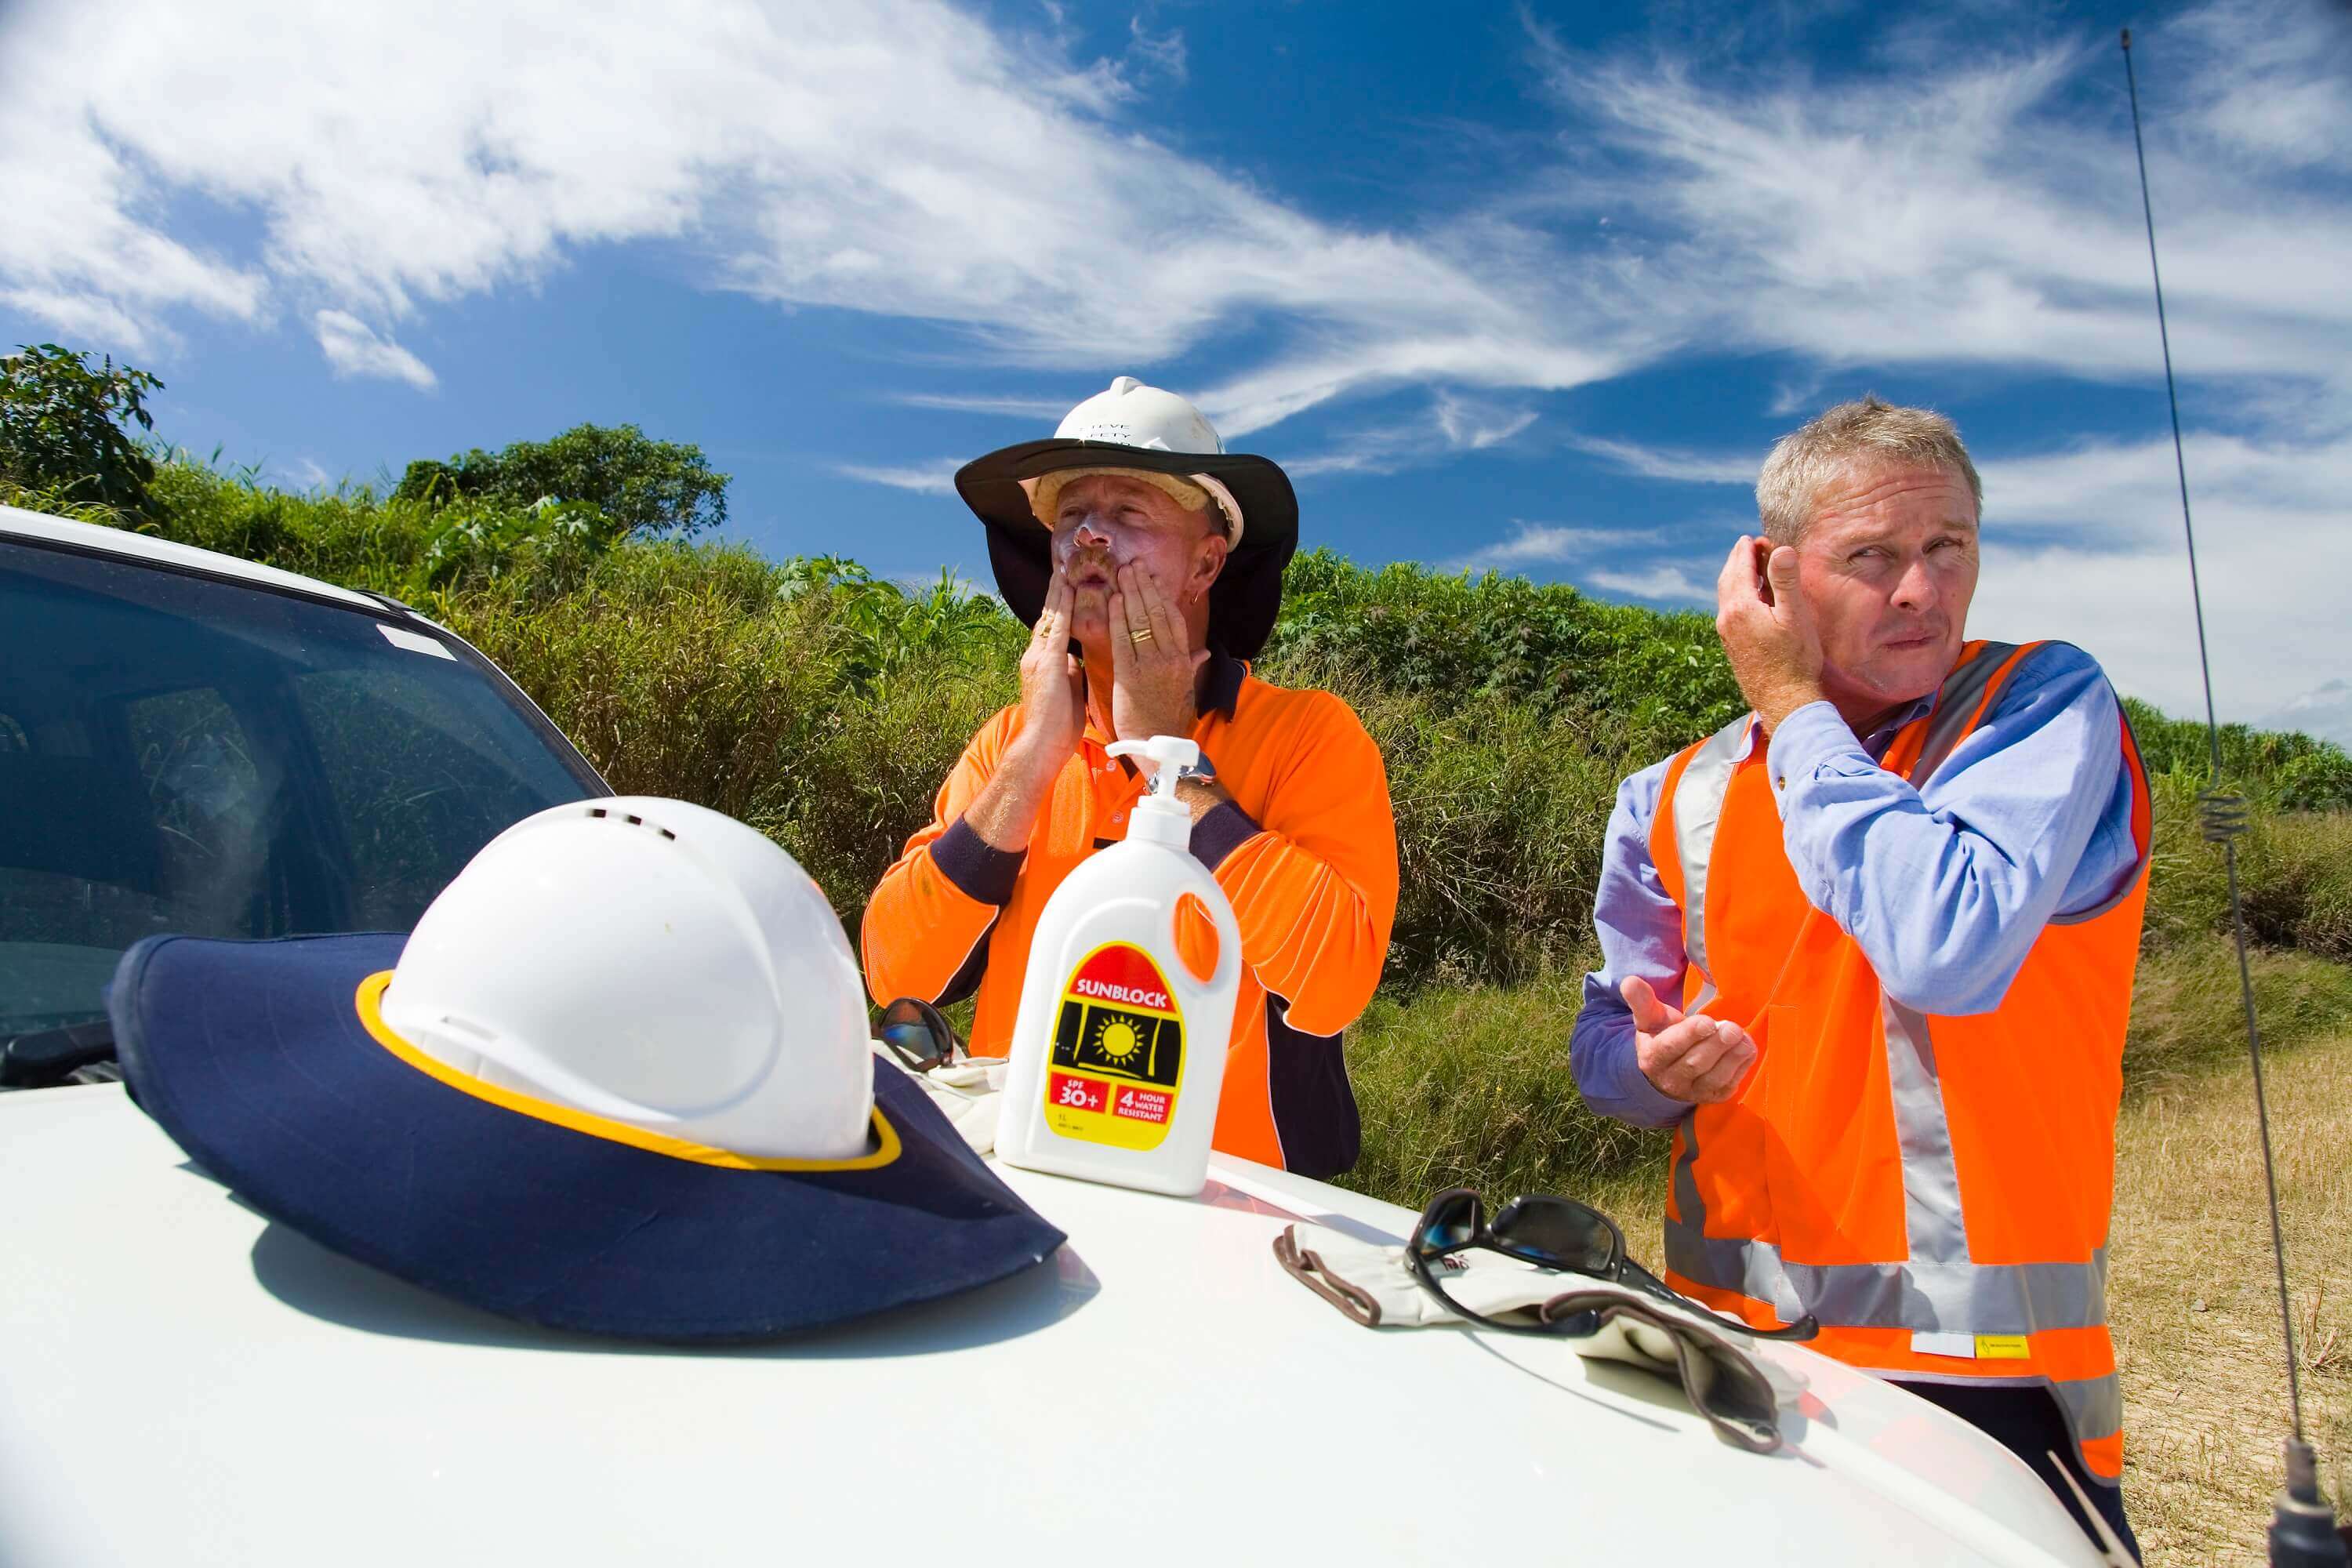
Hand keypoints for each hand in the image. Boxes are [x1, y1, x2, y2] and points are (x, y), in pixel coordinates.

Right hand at [1007, 570, 1084, 778]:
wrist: (1041, 746)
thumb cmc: (1057, 727)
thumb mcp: (1067, 692)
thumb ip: (1070, 673)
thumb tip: (1075, 660)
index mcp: (1042, 663)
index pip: (1052, 628)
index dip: (1058, 606)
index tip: (1066, 585)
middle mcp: (1035, 655)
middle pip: (1048, 616)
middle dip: (1055, 591)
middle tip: (1062, 565)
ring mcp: (1038, 658)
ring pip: (1050, 617)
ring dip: (1057, 592)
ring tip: (1064, 568)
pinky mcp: (1046, 663)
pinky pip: (1056, 628)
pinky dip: (1062, 607)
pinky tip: (1068, 589)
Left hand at [1108, 562, 1207, 743]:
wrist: (1158, 745)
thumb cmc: (1169, 718)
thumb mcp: (1187, 689)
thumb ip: (1193, 665)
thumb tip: (1204, 651)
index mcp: (1183, 660)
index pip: (1172, 619)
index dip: (1162, 596)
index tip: (1153, 578)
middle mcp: (1169, 658)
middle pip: (1156, 613)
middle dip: (1144, 586)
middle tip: (1134, 564)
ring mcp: (1149, 665)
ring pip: (1140, 621)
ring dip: (1130, 593)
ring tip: (1123, 573)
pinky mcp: (1129, 675)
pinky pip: (1123, 640)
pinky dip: (1118, 618)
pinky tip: (1114, 600)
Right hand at [1623, 976, 1755, 1104]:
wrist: (1666, 1071)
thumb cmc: (1661, 1036)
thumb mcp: (1649, 1019)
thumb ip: (1642, 1000)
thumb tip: (1630, 981)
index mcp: (1652, 1057)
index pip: (1671, 1047)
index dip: (1690, 1035)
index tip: (1708, 1021)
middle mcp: (1670, 1079)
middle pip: (1695, 1063)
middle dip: (1716, 1044)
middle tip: (1732, 1028)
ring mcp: (1693, 1092)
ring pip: (1715, 1078)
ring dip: (1732, 1057)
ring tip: (1742, 1037)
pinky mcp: (1712, 1098)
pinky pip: (1729, 1085)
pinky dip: (1741, 1067)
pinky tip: (1746, 1048)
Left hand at [1715, 536, 1824, 731]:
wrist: (1784, 700)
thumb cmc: (1794, 659)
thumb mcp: (1795, 616)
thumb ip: (1785, 581)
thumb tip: (1780, 549)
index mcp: (1739, 607)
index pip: (1739, 567)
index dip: (1748, 550)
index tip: (1755, 538)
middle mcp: (1726, 619)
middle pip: (1727, 579)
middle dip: (1738, 560)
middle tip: (1749, 546)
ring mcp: (1726, 634)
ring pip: (1726, 595)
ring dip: (1736, 577)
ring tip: (1749, 567)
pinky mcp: (1731, 645)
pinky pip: (1729, 610)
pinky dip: (1737, 595)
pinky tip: (1750, 599)